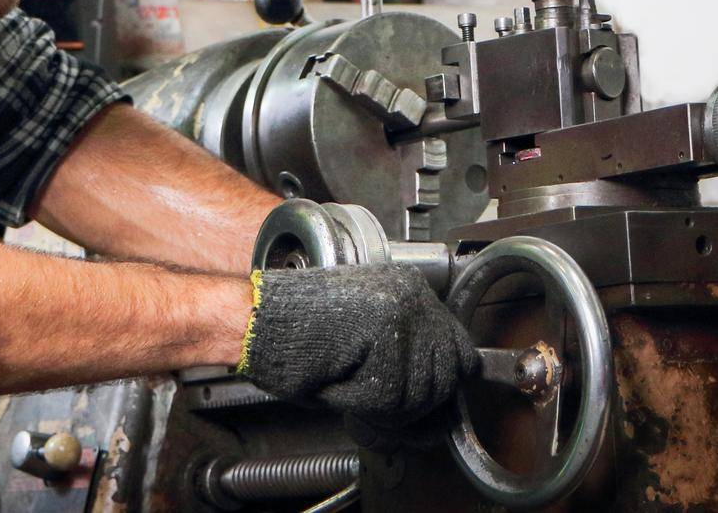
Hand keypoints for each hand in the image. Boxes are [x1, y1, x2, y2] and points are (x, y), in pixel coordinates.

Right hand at [237, 264, 479, 424]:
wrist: (257, 320)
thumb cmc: (299, 338)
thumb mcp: (365, 353)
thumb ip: (408, 376)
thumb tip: (438, 426)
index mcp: (410, 291)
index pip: (460, 353)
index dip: (437, 390)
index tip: (412, 408)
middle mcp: (412, 294)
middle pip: (445, 377)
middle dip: (411, 408)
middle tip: (371, 410)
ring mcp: (401, 309)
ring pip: (418, 393)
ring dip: (380, 410)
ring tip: (346, 391)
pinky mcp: (384, 330)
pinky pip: (388, 398)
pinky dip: (359, 405)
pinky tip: (337, 385)